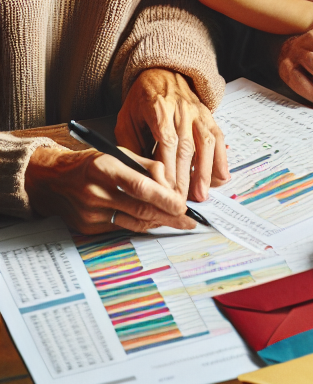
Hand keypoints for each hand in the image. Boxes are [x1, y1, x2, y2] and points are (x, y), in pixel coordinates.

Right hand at [25, 145, 194, 234]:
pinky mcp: (88, 227)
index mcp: (105, 167)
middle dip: (168, 216)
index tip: (182, 205)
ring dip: (158, 223)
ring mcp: (90, 212)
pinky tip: (153, 221)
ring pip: (134, 222)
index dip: (164, 198)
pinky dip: (141, 225)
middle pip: (140, 208)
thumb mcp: (119, 154)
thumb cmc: (92, 164)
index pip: (140, 186)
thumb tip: (171, 183)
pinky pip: (122, 228)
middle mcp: (96, 192)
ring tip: (176, 222)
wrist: (54, 180)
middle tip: (188, 221)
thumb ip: (148, 166)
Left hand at [116, 68, 229, 202]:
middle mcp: (182, 110)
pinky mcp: (209, 116)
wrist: (163, 73)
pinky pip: (218, 138)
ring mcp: (198, 113)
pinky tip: (222, 176)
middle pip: (187, 147)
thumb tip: (137, 174)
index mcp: (159, 109)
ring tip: (203, 193)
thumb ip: (131, 145)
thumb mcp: (127, 118)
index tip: (166, 189)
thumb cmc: (142, 98)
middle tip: (182, 201)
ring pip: (206, 143)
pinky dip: (221, 158)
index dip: (168, 167)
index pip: (166, 142)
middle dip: (186, 177)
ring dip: (205, 171)